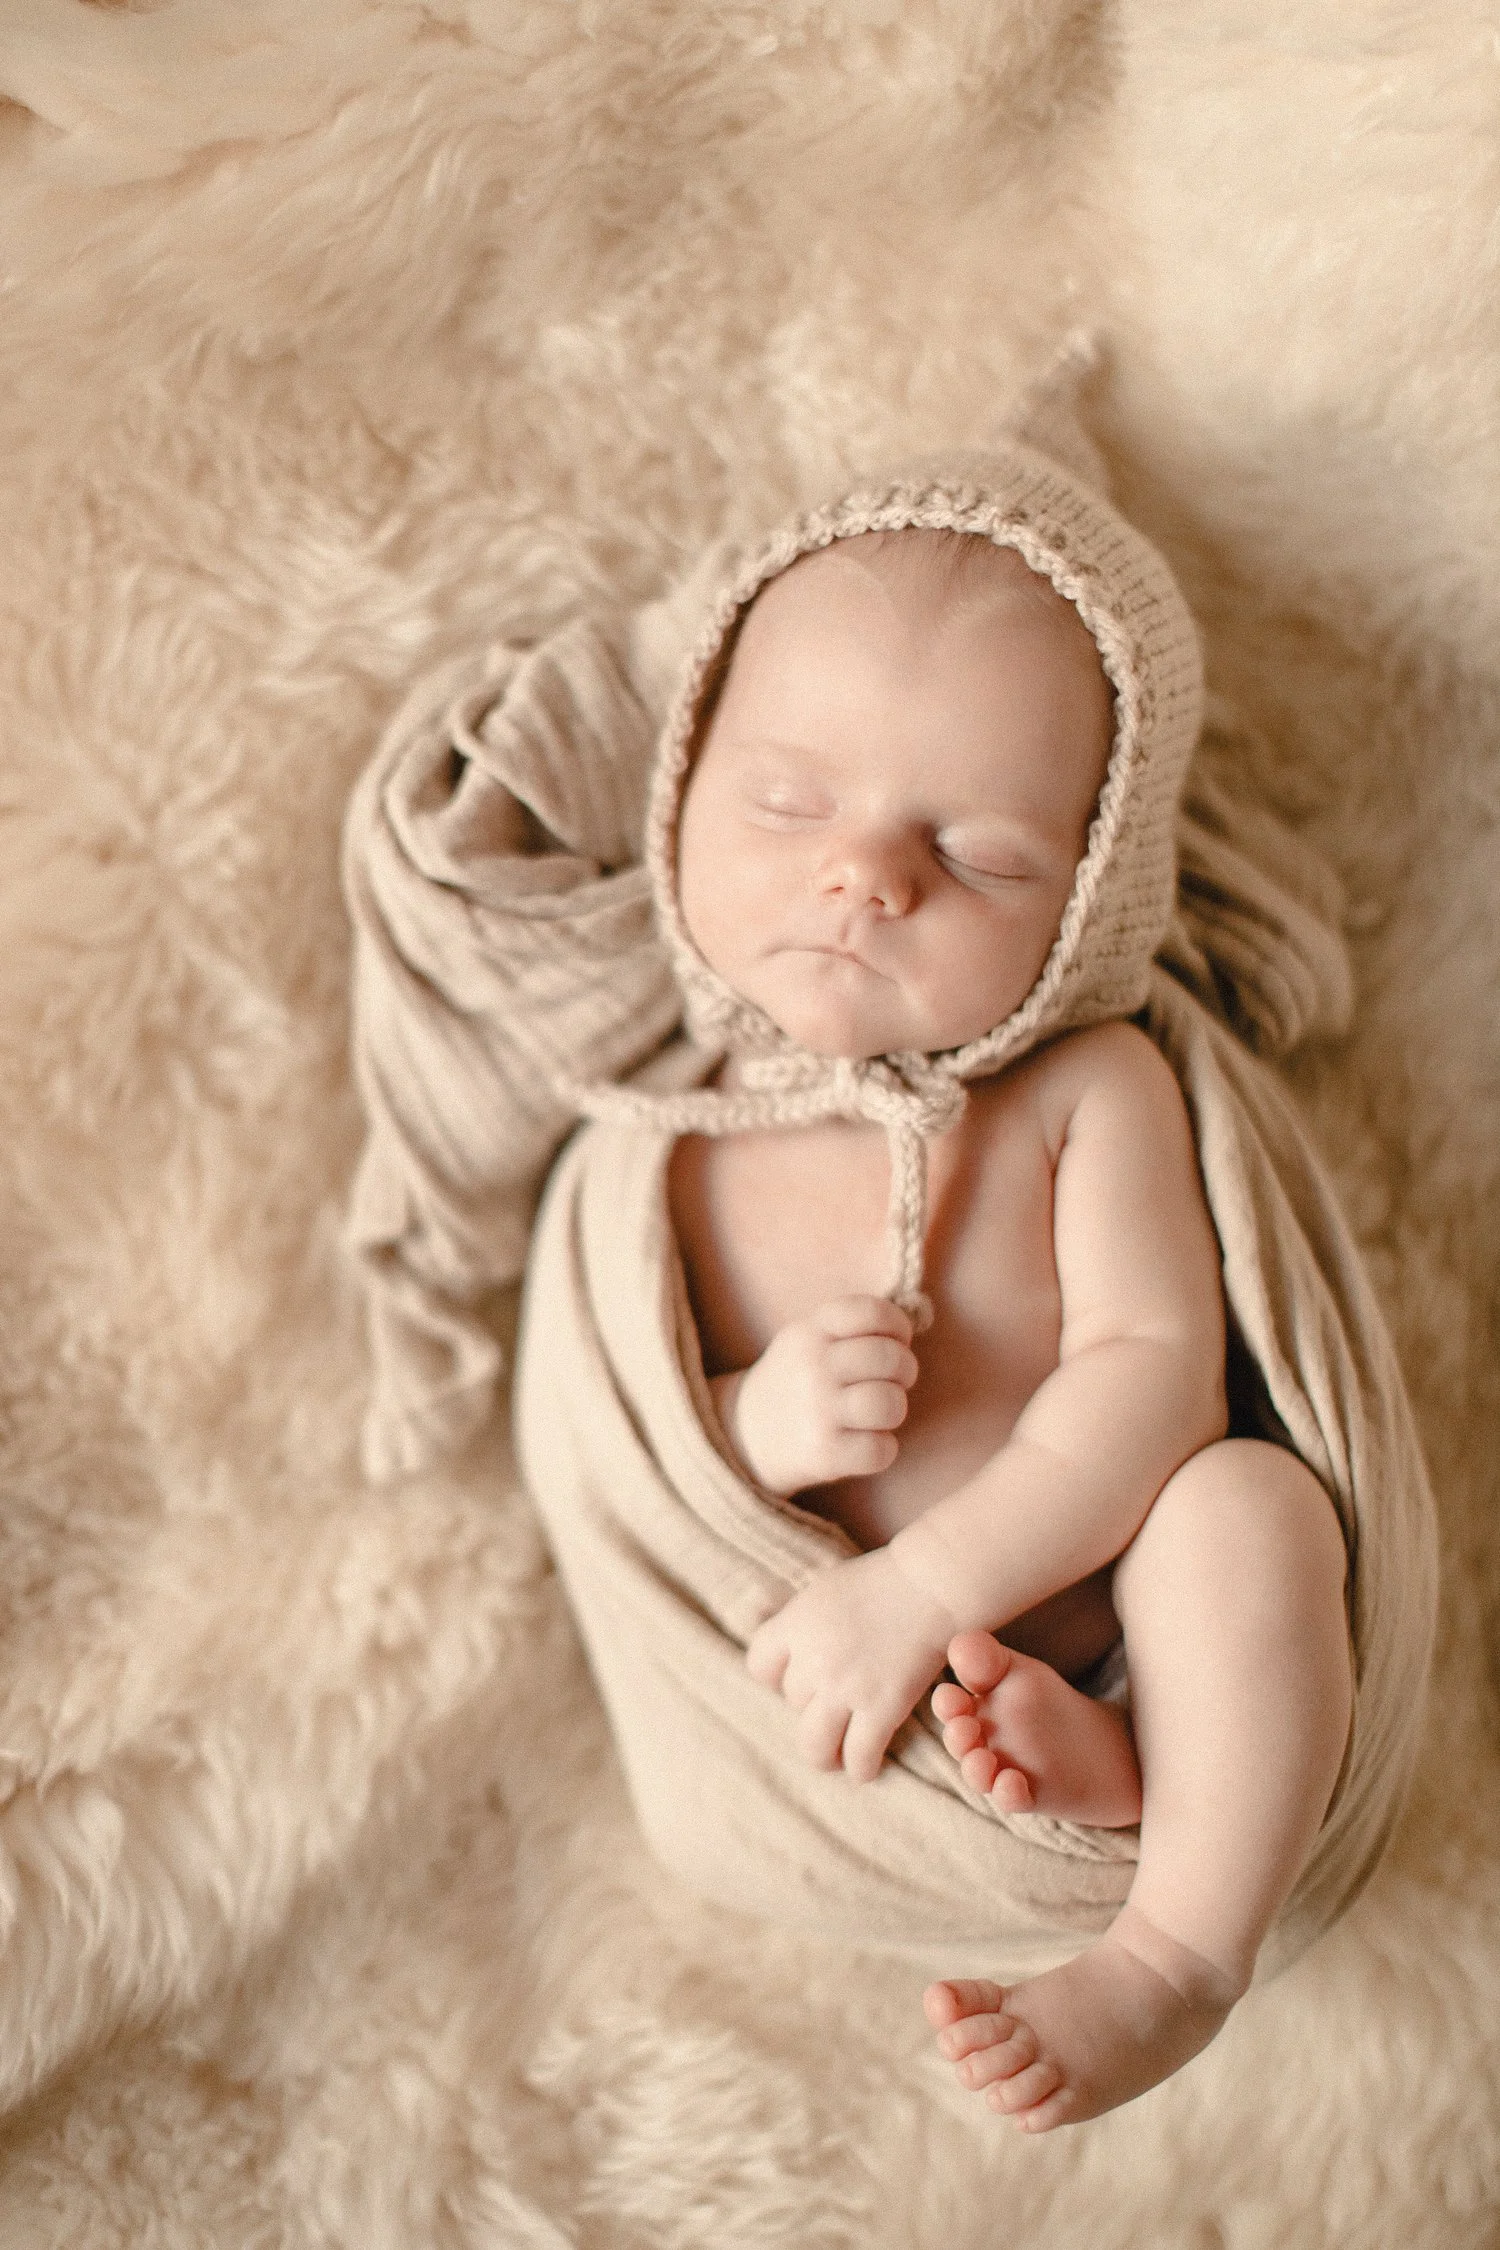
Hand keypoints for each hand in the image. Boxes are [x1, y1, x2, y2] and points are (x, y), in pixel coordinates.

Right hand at [716, 1296, 916, 1496]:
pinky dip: (883, 1448)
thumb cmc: (797, 1381)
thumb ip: (851, 1326)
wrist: (745, 1435)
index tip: (897, 1340)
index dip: (897, 1325)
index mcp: (810, 1331)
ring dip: (895, 1409)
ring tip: (880, 1412)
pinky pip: (881, 1450)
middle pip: (889, 1358)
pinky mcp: (824, 1454)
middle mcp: (812, 1367)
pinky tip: (866, 1442)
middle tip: (895, 1380)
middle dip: (905, 1370)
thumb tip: (911, 1323)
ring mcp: (817, 1411)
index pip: (870, 1311)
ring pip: (890, 1404)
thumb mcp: (808, 1338)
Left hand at [746, 1544, 959, 1782]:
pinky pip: (859, 1756)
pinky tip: (867, 1767)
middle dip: (812, 1705)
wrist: (932, 1584)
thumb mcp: (827, 1590)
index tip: (797, 1679)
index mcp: (796, 1623)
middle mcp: (814, 1658)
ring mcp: (846, 1687)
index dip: (776, 1677)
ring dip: (824, 1755)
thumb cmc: (885, 1581)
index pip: (759, 1666)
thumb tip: (786, 1650)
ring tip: (837, 1757)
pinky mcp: (881, 1708)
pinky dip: (861, 1768)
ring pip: (814, 1745)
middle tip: (834, 1706)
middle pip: (792, 1702)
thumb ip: (804, 1622)